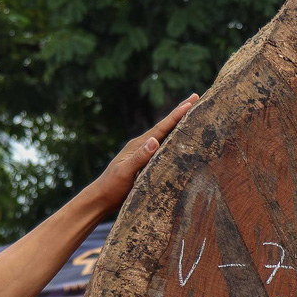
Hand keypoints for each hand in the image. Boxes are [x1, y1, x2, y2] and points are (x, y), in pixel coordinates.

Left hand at [86, 93, 198, 211]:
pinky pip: (163, 146)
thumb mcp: (125, 172)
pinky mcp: (146, 162)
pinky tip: (180, 139)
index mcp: (138, 145)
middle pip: (165, 126)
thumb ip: (139, 157)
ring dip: (178, 124)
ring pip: (165, 135)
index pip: (161, 127)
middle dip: (180, 113)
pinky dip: (174, 138)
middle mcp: (142, 145)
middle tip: (196, 97)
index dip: (177, 115)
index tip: (191, 102)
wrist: (101, 198)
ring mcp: (144, 153)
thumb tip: (154, 140)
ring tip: (192, 113)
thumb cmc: (112, 187)